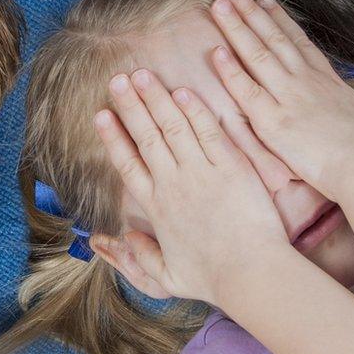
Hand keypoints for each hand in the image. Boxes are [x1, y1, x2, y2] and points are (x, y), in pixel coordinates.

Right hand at [91, 67, 286, 305]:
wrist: (251, 274)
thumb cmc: (213, 280)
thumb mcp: (168, 277)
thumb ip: (141, 258)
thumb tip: (121, 241)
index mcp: (156, 208)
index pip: (127, 164)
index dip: (113, 137)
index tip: (101, 114)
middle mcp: (173, 184)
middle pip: (146, 136)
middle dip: (130, 104)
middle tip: (117, 78)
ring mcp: (201, 173)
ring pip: (173, 126)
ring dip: (156, 98)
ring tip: (142, 74)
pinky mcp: (230, 168)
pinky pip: (208, 132)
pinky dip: (195, 110)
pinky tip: (182, 91)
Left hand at [205, 0, 353, 202]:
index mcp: (330, 82)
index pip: (299, 42)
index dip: (279, 20)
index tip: (263, 0)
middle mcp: (307, 82)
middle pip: (272, 39)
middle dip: (249, 13)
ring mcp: (289, 98)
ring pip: (255, 55)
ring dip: (234, 28)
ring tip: (217, 5)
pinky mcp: (274, 121)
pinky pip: (245, 90)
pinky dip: (228, 70)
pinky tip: (214, 50)